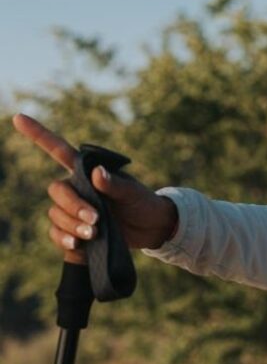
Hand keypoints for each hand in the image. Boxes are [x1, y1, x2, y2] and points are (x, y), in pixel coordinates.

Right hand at [12, 114, 178, 261]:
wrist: (151, 227)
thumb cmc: (142, 202)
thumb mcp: (133, 192)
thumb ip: (115, 184)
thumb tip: (97, 173)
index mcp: (88, 172)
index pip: (59, 151)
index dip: (39, 135)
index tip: (19, 118)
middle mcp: (77, 188)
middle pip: (57, 192)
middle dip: (73, 206)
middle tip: (96, 220)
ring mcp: (73, 209)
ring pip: (56, 215)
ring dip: (72, 225)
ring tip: (94, 234)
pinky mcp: (74, 230)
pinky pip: (57, 234)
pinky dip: (65, 240)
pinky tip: (78, 245)